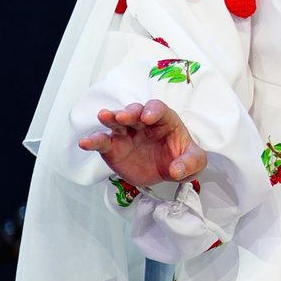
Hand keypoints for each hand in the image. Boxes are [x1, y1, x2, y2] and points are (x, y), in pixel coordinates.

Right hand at [77, 99, 205, 189]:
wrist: (165, 171)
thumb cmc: (181, 159)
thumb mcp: (195, 162)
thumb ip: (191, 163)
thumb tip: (177, 170)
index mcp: (164, 120)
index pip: (158, 109)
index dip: (153, 111)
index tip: (148, 117)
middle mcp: (142, 123)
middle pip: (134, 111)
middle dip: (129, 112)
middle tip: (124, 116)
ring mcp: (126, 134)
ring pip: (115, 121)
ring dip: (110, 118)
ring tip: (103, 117)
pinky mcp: (112, 148)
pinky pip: (101, 142)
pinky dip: (92, 141)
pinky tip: (85, 143)